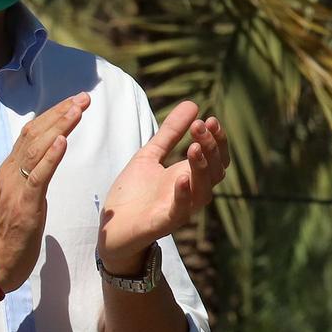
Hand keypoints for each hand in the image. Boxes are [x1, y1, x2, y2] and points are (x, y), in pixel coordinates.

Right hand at [0, 93, 88, 292]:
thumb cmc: (13, 232)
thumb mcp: (24, 197)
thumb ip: (31, 176)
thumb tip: (46, 162)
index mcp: (12, 169)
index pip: (33, 133)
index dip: (54, 115)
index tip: (75, 101)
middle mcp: (12, 171)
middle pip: (36, 133)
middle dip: (61, 113)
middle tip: (84, 96)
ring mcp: (17, 186)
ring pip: (38, 148)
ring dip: (59, 126)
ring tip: (78, 109)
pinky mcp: (25, 203)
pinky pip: (39, 176)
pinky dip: (51, 157)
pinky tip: (63, 141)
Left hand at [99, 102, 230, 274]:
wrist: (113, 227)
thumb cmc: (134, 193)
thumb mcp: (150, 155)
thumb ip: (170, 133)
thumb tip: (193, 104)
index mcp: (191, 177)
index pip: (217, 158)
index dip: (217, 140)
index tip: (210, 119)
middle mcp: (192, 193)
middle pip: (215, 171)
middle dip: (210, 147)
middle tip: (200, 126)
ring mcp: (181, 209)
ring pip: (203, 190)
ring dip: (201, 168)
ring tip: (194, 147)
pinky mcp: (164, 223)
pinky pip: (180, 210)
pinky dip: (183, 195)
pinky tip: (181, 178)